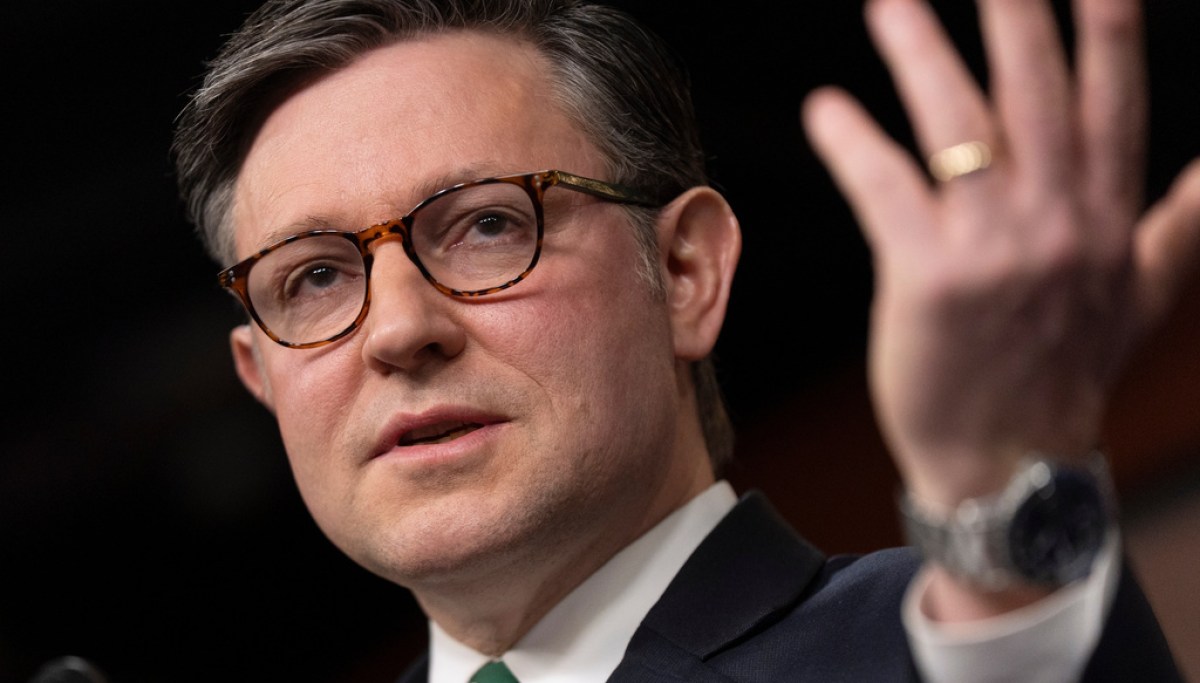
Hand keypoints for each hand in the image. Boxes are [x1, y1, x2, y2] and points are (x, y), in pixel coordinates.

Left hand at [802, 0, 1199, 511]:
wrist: (1006, 464)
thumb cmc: (1061, 374)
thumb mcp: (1139, 297)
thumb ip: (1180, 224)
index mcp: (1104, 218)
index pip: (1111, 102)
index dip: (1105, 31)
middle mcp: (1059, 222)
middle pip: (1036, 93)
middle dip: (1015, 17)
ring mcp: (995, 249)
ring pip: (960, 127)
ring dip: (922, 56)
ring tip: (889, 3)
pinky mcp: (929, 277)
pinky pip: (887, 189)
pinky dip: (853, 144)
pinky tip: (824, 109)